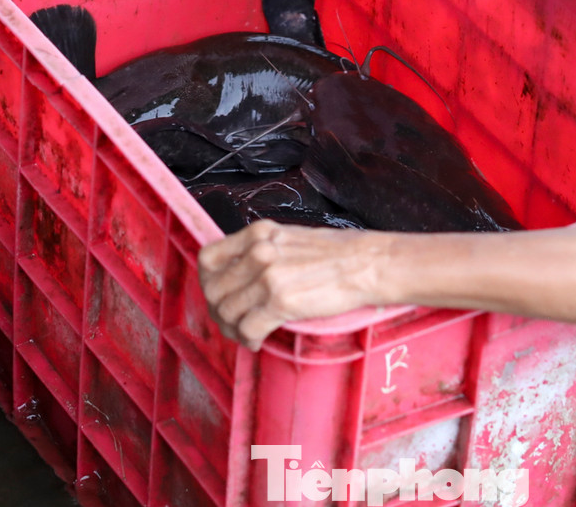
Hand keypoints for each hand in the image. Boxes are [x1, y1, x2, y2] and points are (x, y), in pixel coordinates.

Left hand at [198, 220, 391, 350]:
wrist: (369, 264)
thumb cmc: (338, 253)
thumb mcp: (291, 238)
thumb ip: (263, 250)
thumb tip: (240, 274)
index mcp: (259, 233)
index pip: (208, 258)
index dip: (206, 281)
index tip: (217, 294)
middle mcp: (258, 252)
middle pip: (213, 289)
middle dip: (219, 311)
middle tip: (232, 323)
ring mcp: (268, 276)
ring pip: (226, 312)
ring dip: (232, 329)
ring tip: (246, 334)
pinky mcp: (281, 302)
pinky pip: (247, 329)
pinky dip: (249, 340)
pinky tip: (259, 341)